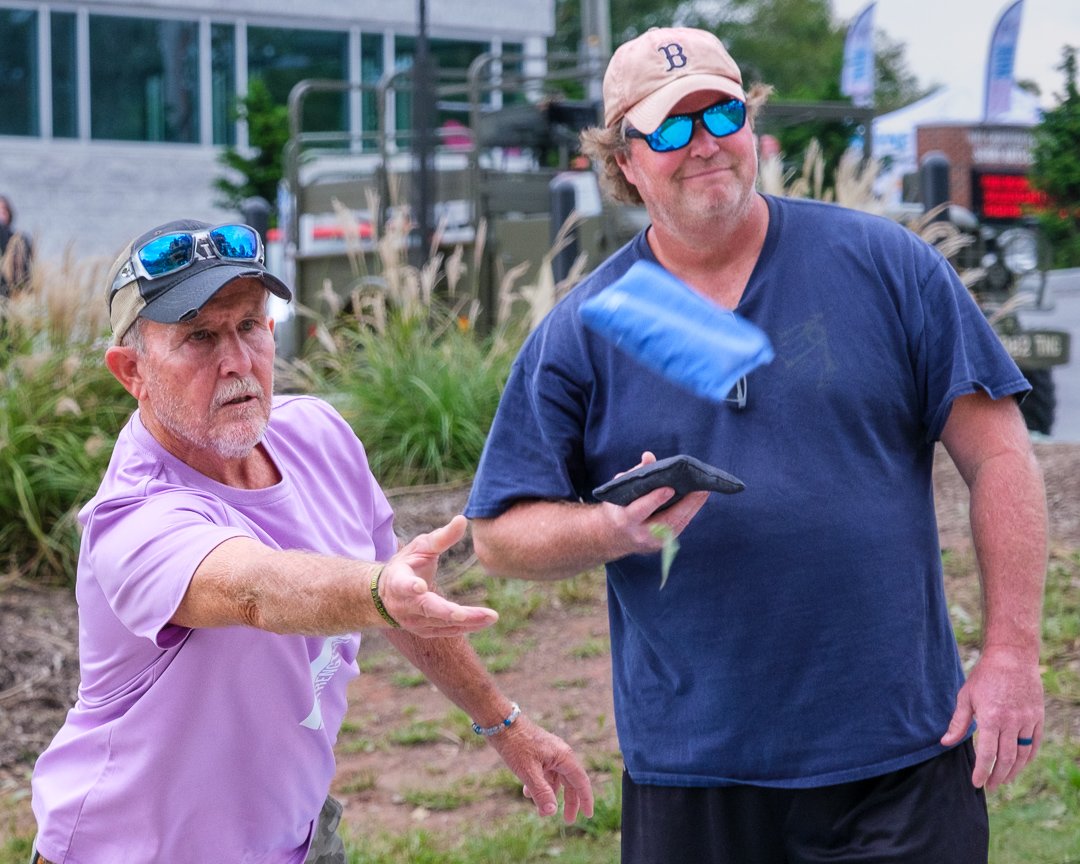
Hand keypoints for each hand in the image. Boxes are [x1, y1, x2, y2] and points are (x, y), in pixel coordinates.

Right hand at [379, 515, 498, 636]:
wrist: (386, 596)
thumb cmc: (407, 565)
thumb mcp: (420, 547)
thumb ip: (441, 537)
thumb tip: (462, 519)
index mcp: (398, 581)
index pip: (403, 584)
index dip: (410, 586)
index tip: (420, 587)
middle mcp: (405, 605)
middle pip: (427, 609)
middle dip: (446, 612)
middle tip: (463, 613)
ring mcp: (414, 622)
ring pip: (442, 623)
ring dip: (467, 621)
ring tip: (491, 616)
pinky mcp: (426, 631)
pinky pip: (448, 631)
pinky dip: (467, 627)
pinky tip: (485, 621)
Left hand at [486, 714, 594, 822]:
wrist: (500, 722)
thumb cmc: (516, 744)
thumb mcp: (528, 772)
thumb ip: (541, 792)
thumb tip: (552, 811)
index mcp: (564, 757)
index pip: (581, 782)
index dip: (585, 800)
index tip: (588, 816)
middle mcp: (560, 754)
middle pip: (570, 782)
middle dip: (569, 802)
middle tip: (568, 820)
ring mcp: (550, 753)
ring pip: (556, 778)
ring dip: (551, 795)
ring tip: (542, 812)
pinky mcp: (539, 752)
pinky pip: (545, 772)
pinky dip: (540, 785)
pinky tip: (527, 793)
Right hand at [601, 452, 708, 555]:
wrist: (614, 536)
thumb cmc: (619, 506)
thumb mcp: (620, 489)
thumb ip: (635, 473)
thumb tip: (649, 456)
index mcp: (626, 519)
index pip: (641, 510)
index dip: (655, 499)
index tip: (670, 488)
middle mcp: (640, 534)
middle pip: (667, 521)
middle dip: (685, 504)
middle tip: (700, 488)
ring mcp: (654, 542)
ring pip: (678, 524)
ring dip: (693, 507)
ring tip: (704, 490)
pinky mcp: (664, 544)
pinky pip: (680, 526)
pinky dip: (690, 511)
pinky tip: (698, 498)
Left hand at [940, 644, 1043, 790]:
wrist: (1012, 658)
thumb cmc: (984, 676)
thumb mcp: (966, 697)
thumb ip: (958, 723)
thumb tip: (945, 743)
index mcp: (991, 718)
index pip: (987, 754)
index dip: (982, 771)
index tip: (977, 783)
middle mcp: (1012, 722)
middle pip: (1006, 759)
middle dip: (997, 776)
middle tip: (990, 786)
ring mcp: (1027, 720)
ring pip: (1022, 755)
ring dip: (1013, 771)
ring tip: (1003, 779)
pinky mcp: (1037, 718)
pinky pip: (1034, 744)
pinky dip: (1027, 758)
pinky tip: (1019, 765)